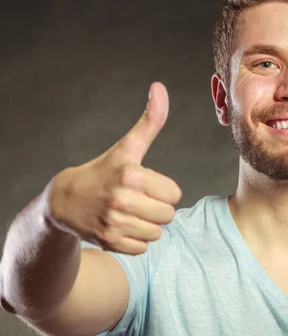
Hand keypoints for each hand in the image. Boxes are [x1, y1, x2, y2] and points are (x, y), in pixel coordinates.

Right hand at [47, 82, 181, 254]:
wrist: (64, 201)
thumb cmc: (102, 172)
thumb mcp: (127, 147)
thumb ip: (149, 121)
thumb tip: (159, 87)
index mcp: (131, 174)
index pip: (175, 194)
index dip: (163, 191)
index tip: (145, 186)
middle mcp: (122, 199)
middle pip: (168, 215)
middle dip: (157, 209)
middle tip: (137, 201)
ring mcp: (114, 222)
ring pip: (157, 233)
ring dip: (148, 226)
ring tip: (129, 214)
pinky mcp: (109, 242)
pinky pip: (143, 248)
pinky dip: (136, 241)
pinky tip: (121, 227)